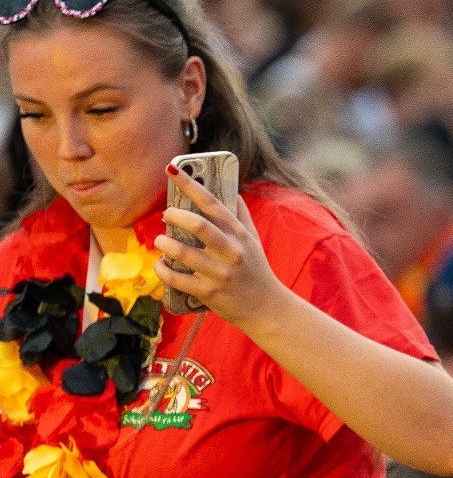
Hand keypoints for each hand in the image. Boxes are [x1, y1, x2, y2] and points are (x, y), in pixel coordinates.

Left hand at [153, 170, 284, 328]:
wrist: (266, 307)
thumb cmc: (256, 270)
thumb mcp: (253, 241)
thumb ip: (241, 217)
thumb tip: (231, 191)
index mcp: (239, 234)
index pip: (213, 202)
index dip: (190, 184)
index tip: (172, 169)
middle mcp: (231, 251)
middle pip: (198, 225)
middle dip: (175, 215)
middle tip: (166, 215)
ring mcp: (219, 273)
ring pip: (182, 252)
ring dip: (164, 244)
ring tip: (160, 241)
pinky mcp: (208, 292)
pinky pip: (176, 278)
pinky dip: (162, 270)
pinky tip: (161, 264)